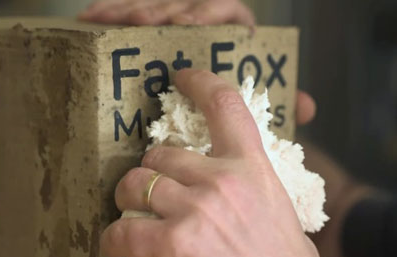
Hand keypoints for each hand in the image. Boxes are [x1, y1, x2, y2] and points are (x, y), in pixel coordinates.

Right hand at [78, 0, 316, 125]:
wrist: (223, 73)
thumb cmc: (243, 85)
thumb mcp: (263, 91)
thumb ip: (284, 99)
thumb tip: (307, 106)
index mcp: (233, 23)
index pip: (224, 8)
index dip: (205, 12)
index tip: (186, 25)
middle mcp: (202, 12)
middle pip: (178, 3)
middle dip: (156, 9)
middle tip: (137, 22)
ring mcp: (173, 12)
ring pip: (150, 2)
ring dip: (124, 8)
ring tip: (101, 18)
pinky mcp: (150, 17)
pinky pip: (130, 8)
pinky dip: (111, 11)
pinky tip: (90, 17)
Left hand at [102, 69, 367, 256]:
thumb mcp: (281, 214)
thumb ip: (254, 189)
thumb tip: (237, 185)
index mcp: (253, 168)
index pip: (226, 106)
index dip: (198, 84)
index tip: (181, 78)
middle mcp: (222, 180)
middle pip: (163, 153)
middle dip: (151, 171)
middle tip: (151, 190)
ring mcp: (195, 210)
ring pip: (136, 184)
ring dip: (128, 198)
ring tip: (130, 214)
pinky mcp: (172, 245)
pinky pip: (125, 230)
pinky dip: (114, 240)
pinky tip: (117, 247)